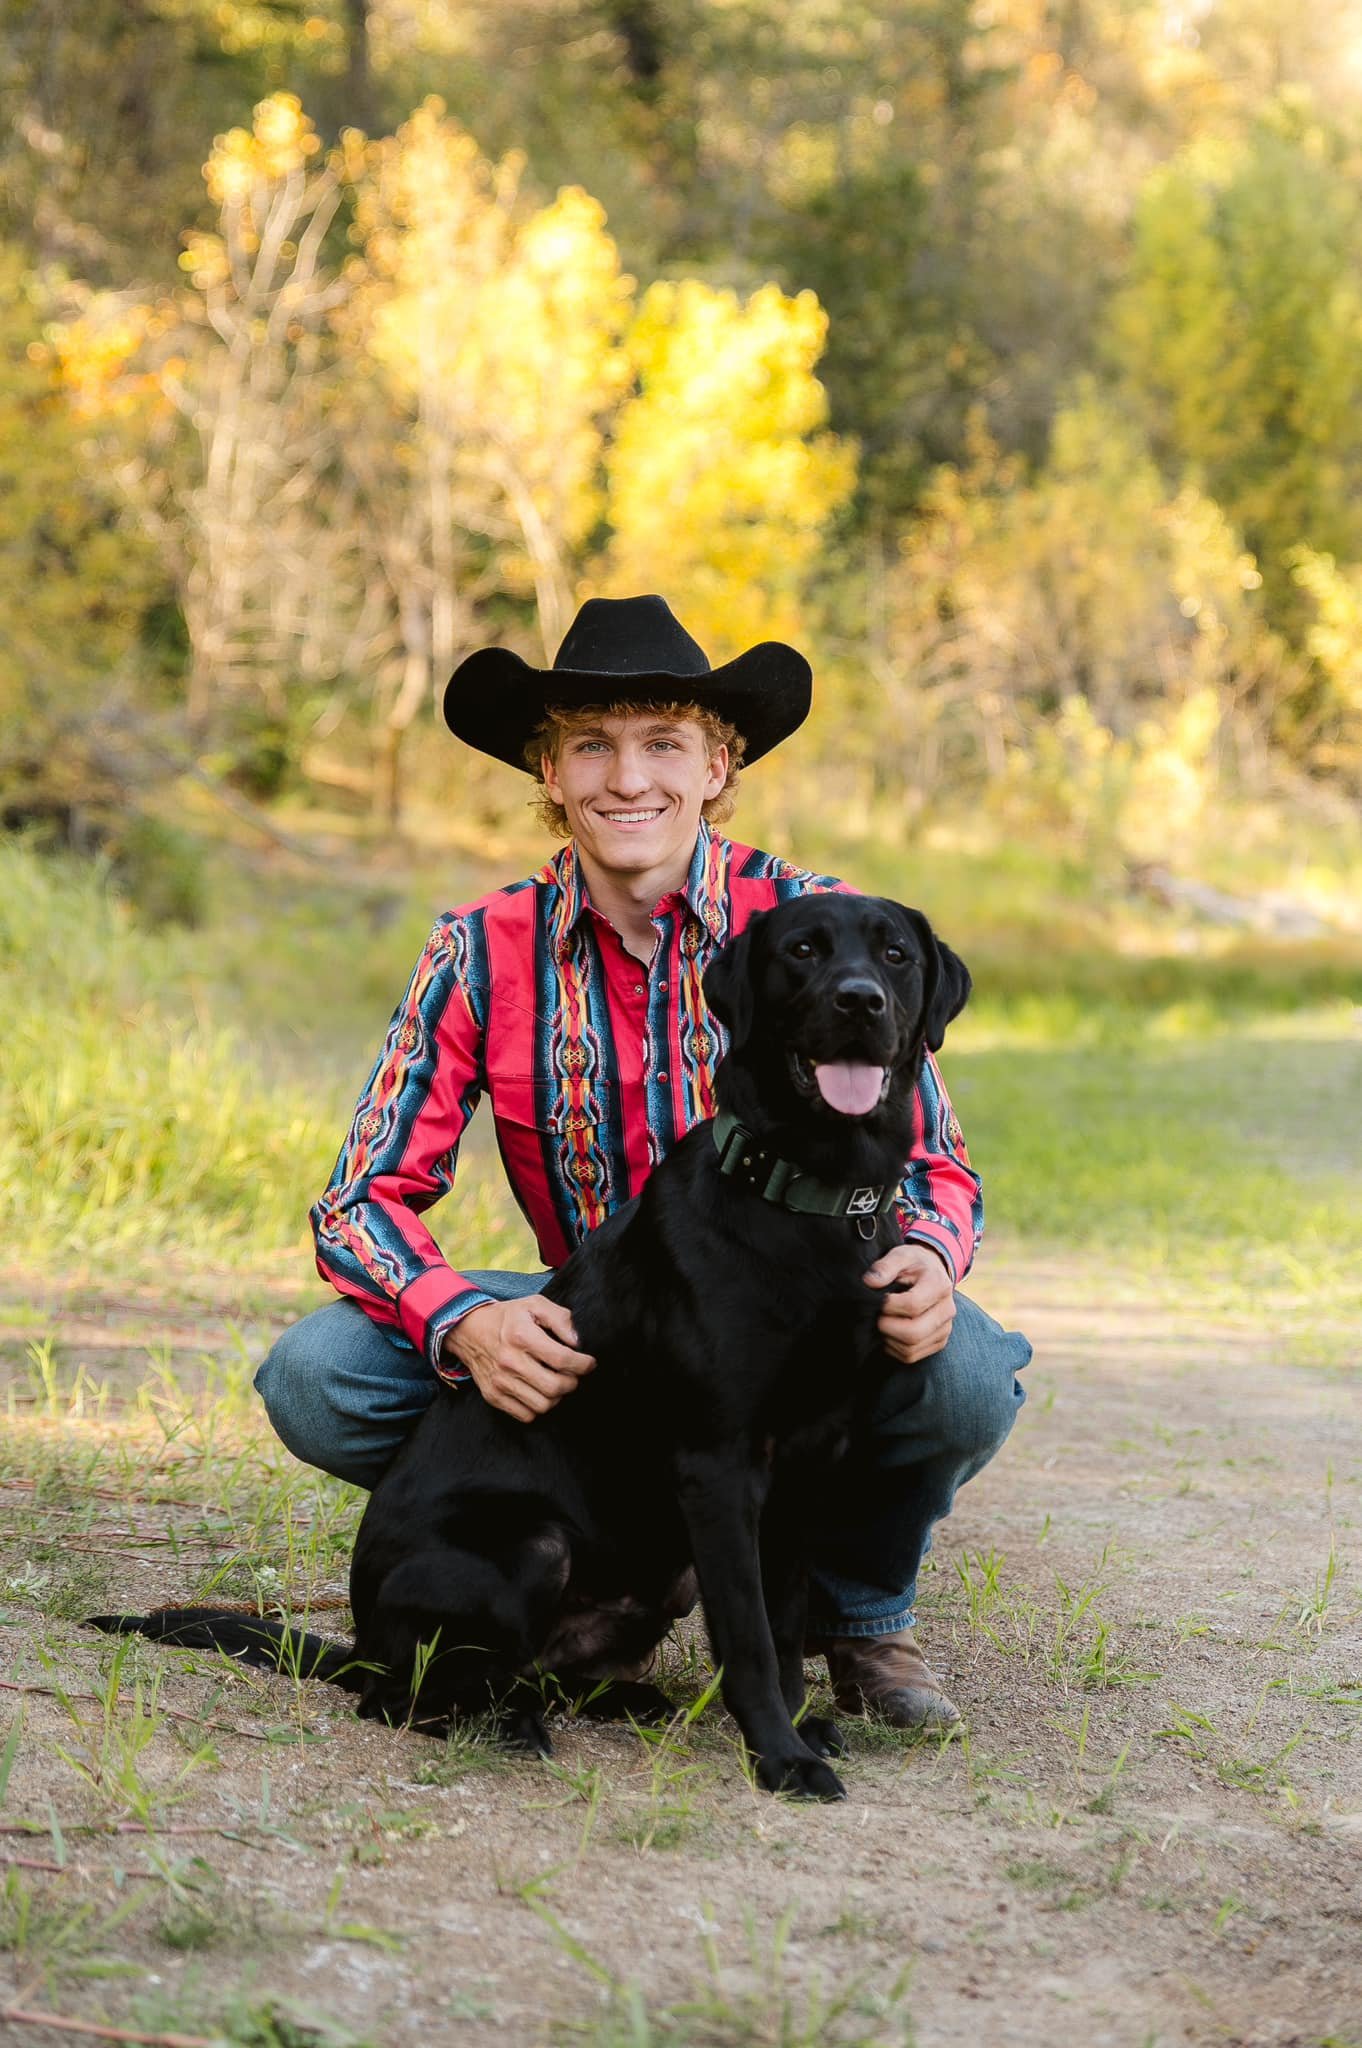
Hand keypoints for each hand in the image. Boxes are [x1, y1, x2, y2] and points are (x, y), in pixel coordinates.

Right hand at [443, 1296, 595, 1422]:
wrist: (468, 1331)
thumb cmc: (508, 1318)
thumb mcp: (534, 1305)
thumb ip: (560, 1318)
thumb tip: (576, 1342)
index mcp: (521, 1336)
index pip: (562, 1359)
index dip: (583, 1364)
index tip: (589, 1363)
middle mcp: (509, 1361)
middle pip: (555, 1387)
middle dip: (573, 1382)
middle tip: (573, 1374)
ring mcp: (500, 1382)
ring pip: (543, 1405)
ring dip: (557, 1397)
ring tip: (557, 1383)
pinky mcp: (493, 1396)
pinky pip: (526, 1415)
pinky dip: (538, 1407)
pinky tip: (539, 1391)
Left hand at [863, 1243, 955, 1364]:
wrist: (932, 1273)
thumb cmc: (914, 1264)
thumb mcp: (900, 1255)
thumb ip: (885, 1266)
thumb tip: (870, 1281)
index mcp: (939, 1285)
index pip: (912, 1305)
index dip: (889, 1305)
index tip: (881, 1299)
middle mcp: (947, 1310)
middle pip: (913, 1332)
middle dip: (887, 1326)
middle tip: (877, 1316)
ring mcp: (944, 1329)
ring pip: (911, 1348)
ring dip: (888, 1339)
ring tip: (884, 1322)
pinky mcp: (938, 1342)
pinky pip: (911, 1356)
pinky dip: (894, 1348)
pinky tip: (890, 1333)